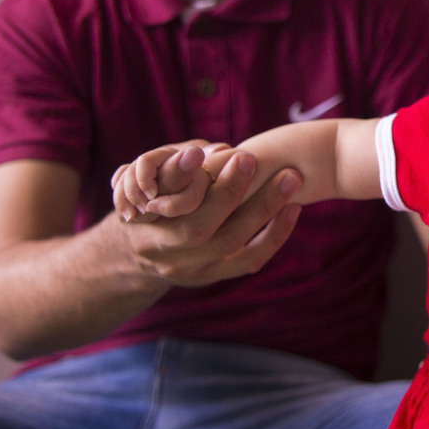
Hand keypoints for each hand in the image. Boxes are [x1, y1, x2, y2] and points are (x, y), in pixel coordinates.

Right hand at [110, 141, 303, 287]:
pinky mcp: (210, 276)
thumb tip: (213, 152)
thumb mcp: (148, 182)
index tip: (217, 152)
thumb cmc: (151, 201)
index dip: (184, 175)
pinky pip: (248, 261)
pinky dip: (274, 236)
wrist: (136, 256)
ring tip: (289, 178)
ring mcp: (187, 268)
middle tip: (254, 158)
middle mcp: (161, 249)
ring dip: (263, 209)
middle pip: (199, 227)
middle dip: (230, 191)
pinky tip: (292, 209)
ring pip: (228, 242)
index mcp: (142, 220)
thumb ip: (173, 168)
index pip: (166, 200)